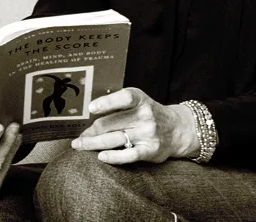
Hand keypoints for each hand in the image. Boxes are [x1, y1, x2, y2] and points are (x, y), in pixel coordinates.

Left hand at [70, 87, 197, 164]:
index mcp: (140, 99)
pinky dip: (113, 157)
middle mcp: (145, 115)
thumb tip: (88, 119)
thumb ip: (117, 107)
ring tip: (80, 146)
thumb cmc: (149, 114)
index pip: (124, 98)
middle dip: (91, 131)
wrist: (177, 129)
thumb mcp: (137, 102)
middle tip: (78, 138)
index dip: (107, 102)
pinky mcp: (151, 150)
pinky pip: (128, 155)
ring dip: (94, 143)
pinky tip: (101, 156)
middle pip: (111, 123)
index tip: (91, 108)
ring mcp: (148, 133)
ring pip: (114, 139)